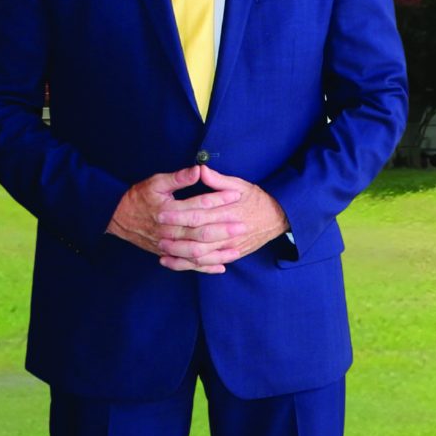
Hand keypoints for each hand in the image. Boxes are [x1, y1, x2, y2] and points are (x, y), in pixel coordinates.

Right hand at [106, 166, 245, 273]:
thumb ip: (178, 178)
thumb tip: (198, 170)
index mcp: (169, 211)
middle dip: (224, 229)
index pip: (199, 206)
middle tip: (243, 224)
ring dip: (218, 251)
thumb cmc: (138, 197)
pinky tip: (222, 266)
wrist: (118, 217)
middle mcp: (170, 232)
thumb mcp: (156, 182)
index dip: (218, 200)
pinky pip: (189, 265)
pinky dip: (206, 267)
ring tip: (237, 248)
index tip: (235, 195)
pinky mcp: (168, 254)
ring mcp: (169, 246)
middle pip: (201, 232)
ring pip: (198, 253)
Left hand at [156, 164, 289, 271]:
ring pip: (203, 255)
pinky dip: (193, 266)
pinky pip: (210, 264)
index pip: (199, 214)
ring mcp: (231, 246)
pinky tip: (177, 263)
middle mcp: (229, 232)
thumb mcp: (240, 184)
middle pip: (198, 237)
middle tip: (156, 235)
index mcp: (228, 211)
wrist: (278, 217)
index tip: (161, 213)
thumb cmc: (257, 198)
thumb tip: (201, 169)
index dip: (179, 215)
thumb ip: (218, 180)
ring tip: (162, 252)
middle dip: (176, 238)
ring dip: (181, 255)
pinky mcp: (232, 255)